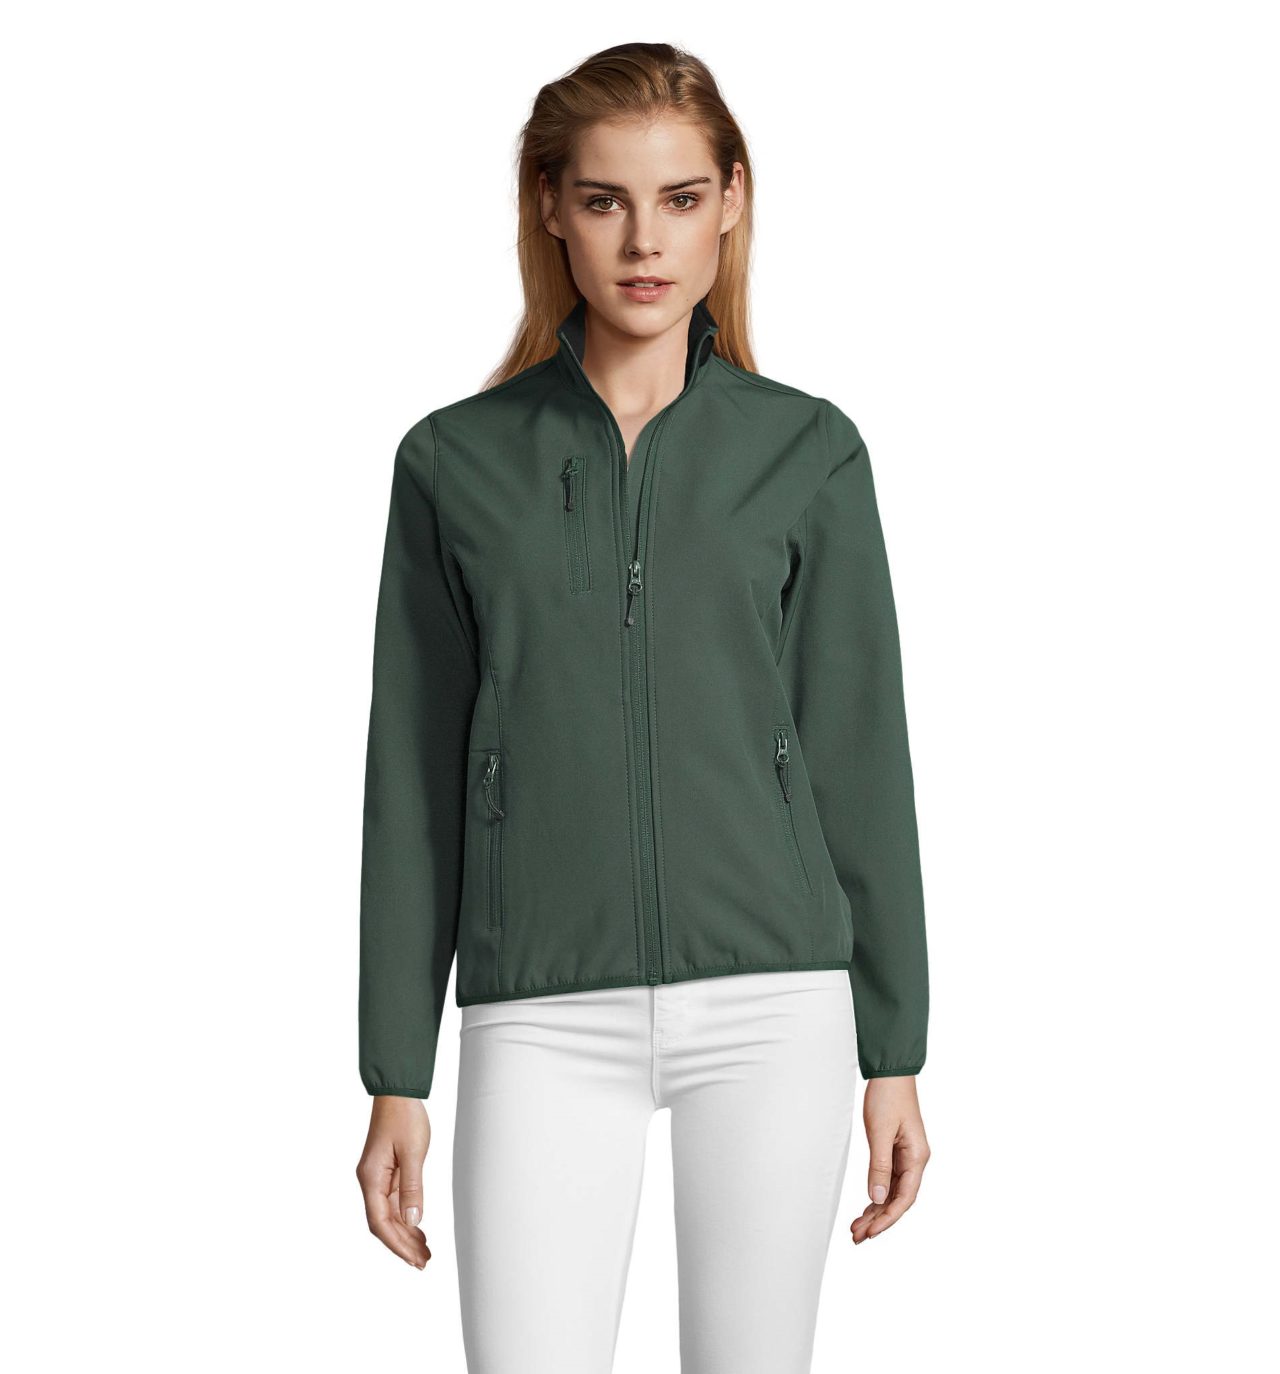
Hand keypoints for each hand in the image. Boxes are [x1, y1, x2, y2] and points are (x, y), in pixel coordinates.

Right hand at [356, 1096, 431, 1267]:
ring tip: (424, 1252)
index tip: (414, 1259)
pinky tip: (419, 1229)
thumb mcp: (413, 1152)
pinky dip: (406, 1217)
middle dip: (402, 1245)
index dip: (397, 1244)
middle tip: (424, 1262)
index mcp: (370, 1178)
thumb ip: (412, 1187)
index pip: (380, 1222)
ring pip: (388, 1215)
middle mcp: (370, 1181)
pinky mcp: (386, 1172)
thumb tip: (413, 1221)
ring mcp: (377, 1177)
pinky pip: (393, 1203)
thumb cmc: (404, 1117)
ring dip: (405, 1234)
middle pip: (383, 1223)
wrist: (398, 1093)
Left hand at [851, 1075, 929, 1243]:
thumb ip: (879, 1166)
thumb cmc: (887, 1096)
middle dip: (879, 1220)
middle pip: (898, 1199)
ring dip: (876, 1210)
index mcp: (917, 1157)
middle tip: (857, 1236)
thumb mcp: (879, 1132)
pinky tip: (867, 1207)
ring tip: (857, 1228)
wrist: (890, 1073)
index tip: (870, 1232)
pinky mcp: (896, 1151)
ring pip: (892, 1192)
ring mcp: (907, 1156)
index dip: (888, 1218)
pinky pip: (888, 1180)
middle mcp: (915, 1160)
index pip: (905, 1198)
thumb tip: (878, 1198)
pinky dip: (877, 1195)